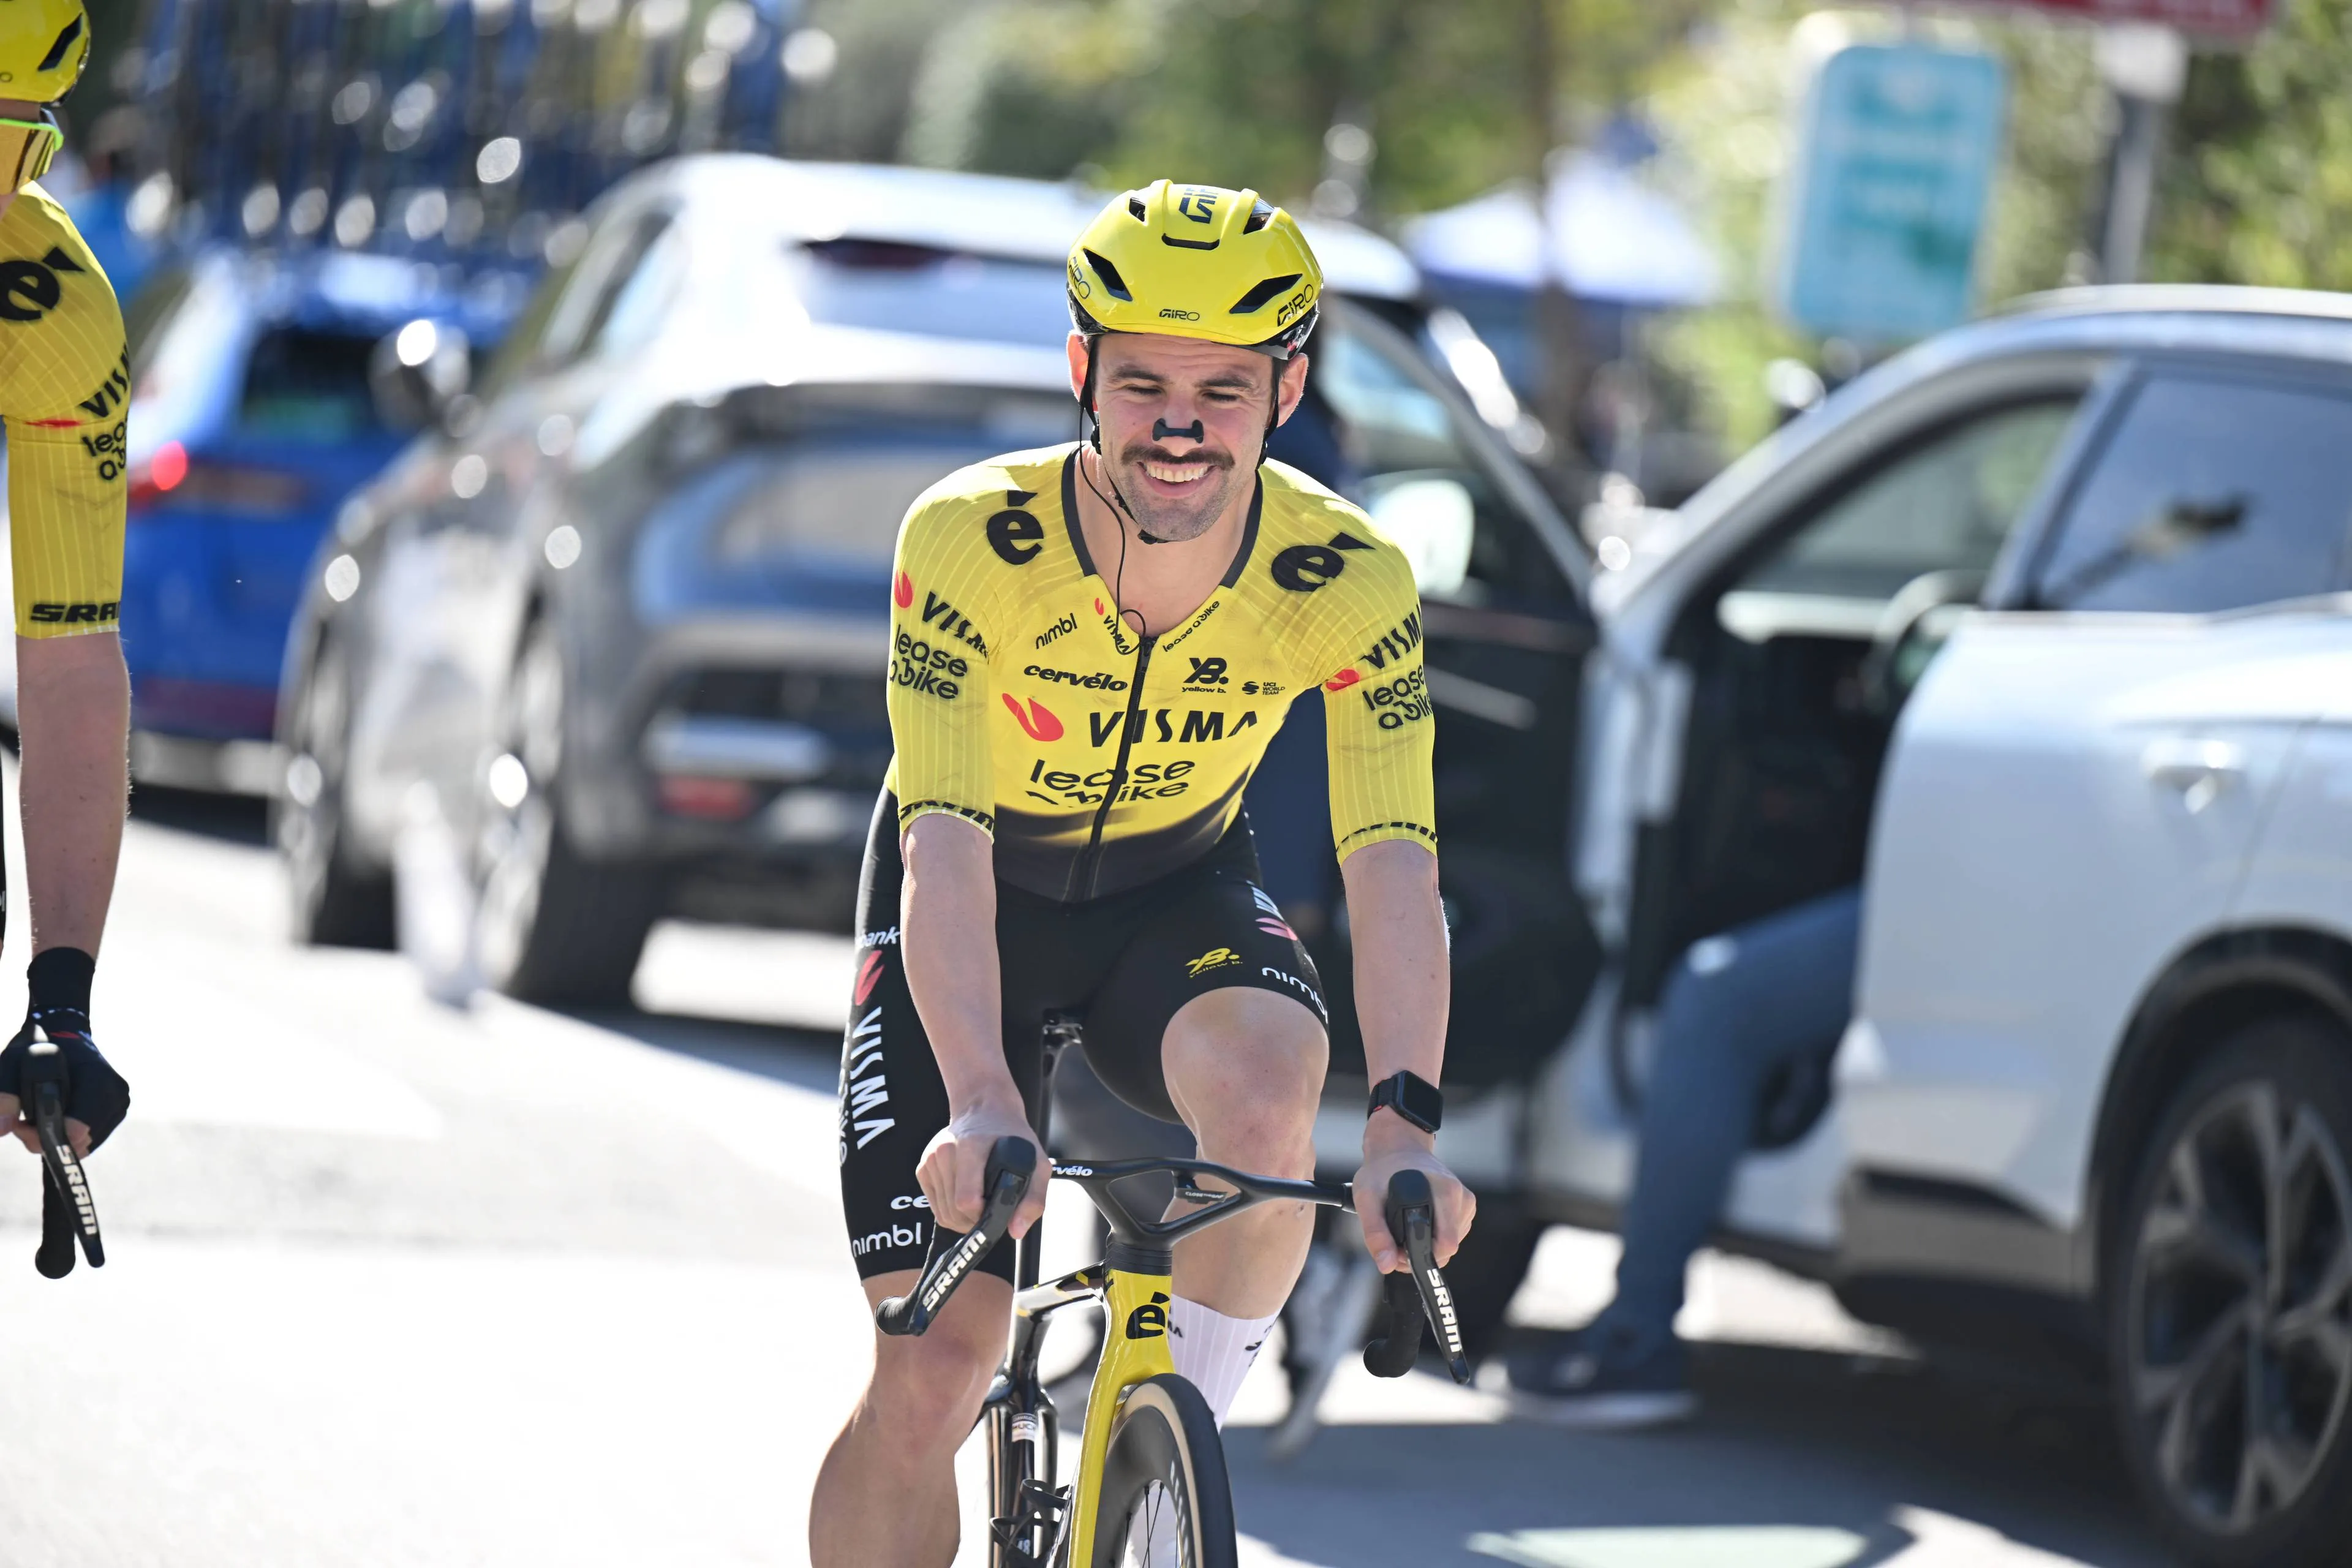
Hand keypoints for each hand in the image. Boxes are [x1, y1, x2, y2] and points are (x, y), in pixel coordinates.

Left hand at [0, 1013, 128, 1159]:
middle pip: (79, 1141)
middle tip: (24, 1122)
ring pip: (84, 1145)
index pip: (78, 1127)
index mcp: (96, 1078)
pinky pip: (88, 1141)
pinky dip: (68, 1137)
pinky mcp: (115, 1113)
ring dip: (56, 1139)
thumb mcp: (12, 1063)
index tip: (22, 1125)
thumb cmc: (37, 1046)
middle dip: (47, 1139)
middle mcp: (115, 1093)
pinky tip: (54, 1119)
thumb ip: (5, 1094)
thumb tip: (2, 1129)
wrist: (66, 1033)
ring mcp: (119, 1104)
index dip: (46, 1135)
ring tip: (38, 1117)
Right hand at [915, 1093, 1050, 1240]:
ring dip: (962, 1219)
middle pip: (953, 1212)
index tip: (995, 1212)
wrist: (985, 1108)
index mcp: (971, 1146)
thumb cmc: (1013, 1137)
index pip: (966, 1200)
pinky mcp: (923, 1167)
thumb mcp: (1037, 1163)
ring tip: (980, 1205)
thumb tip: (1016, 1231)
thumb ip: (1033, 1199)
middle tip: (990, 1212)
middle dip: (973, 1222)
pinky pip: (934, 1205)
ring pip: (942, 1213)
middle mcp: (945, 1151)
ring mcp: (931, 1159)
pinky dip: (950, 1210)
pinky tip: (966, 1196)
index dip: (981, 1216)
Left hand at [1354, 1114, 1474, 1272]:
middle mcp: (1461, 1196)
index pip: (1445, 1245)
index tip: (1398, 1248)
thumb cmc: (1381, 1171)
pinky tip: (1418, 1222)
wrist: (1397, 1147)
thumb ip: (1375, 1233)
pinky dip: (1434, 1236)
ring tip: (1404, 1226)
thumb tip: (1387, 1265)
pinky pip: (1452, 1235)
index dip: (1420, 1255)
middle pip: (1447, 1248)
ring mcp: (1465, 1201)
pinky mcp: (1465, 1205)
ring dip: (1427, 1245)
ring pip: (1450, 1244)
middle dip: (1421, 1252)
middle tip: (1395, 1240)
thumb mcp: (1367, 1198)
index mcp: (1445, 1192)